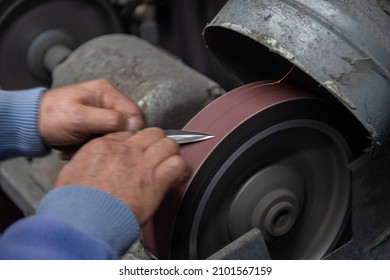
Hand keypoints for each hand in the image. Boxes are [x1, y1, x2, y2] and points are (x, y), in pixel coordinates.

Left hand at [39, 79, 143, 148]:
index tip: (115, 142)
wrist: (28, 124)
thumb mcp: (80, 118)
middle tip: (91, 146)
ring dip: (98, 145)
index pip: (135, 113)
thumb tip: (135, 124)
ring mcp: (101, 112)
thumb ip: (109, 120)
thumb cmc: (51, 117)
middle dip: (110, 139)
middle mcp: (107, 100)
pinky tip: (75, 148)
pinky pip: (102, 138)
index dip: (130, 130)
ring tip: (78, 148)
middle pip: (125, 125)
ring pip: (114, 135)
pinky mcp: (94, 124)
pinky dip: (90, 146)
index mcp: (106, 92)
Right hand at [54, 127, 189, 224]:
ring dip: (171, 153)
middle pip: (152, 133)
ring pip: (168, 144)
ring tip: (169, 163)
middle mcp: (125, 151)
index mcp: (104, 146)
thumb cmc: (75, 204)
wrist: (84, 221)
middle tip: (157, 154)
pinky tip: (179, 176)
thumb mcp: (72, 171)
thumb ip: (88, 160)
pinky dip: (182, 169)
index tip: (140, 151)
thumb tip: (98, 160)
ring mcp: (142, 164)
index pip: (130, 133)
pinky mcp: (155, 182)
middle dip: (156, 143)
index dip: (137, 143)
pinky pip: (178, 165)